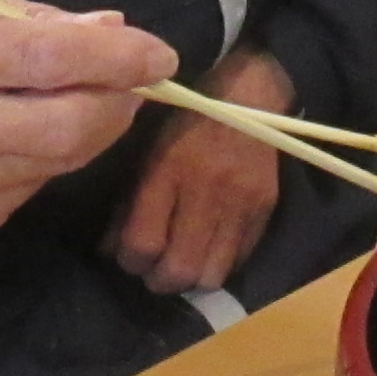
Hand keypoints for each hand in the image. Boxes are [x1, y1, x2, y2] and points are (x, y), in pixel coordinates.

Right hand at [0, 0, 176, 239]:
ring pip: (61, 160)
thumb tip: (113, 29)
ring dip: (96, 127)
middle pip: (64, 126)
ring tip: (92, 96)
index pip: (42, 60)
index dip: (114, 59)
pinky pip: (38, 182)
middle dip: (119, 102)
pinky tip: (34, 130)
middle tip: (136, 81)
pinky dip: (56, 153)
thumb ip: (35, 17)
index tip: (158, 54)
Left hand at [107, 47, 294, 294]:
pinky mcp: (264, 210)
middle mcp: (206, 191)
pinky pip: (239, 261)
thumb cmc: (188, 118)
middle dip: (158, 279)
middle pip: (179, 269)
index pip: (143, 243)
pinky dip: (219, 266)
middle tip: (152, 270)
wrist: (252, 96)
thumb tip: (112, 248)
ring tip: (182, 264)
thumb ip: (130, 198)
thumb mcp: (148, 148)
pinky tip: (207, 251)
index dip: (128, 260)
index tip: (125, 255)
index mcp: (169, 169)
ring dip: (191, 279)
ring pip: (212, 275)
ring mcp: (240, 204)